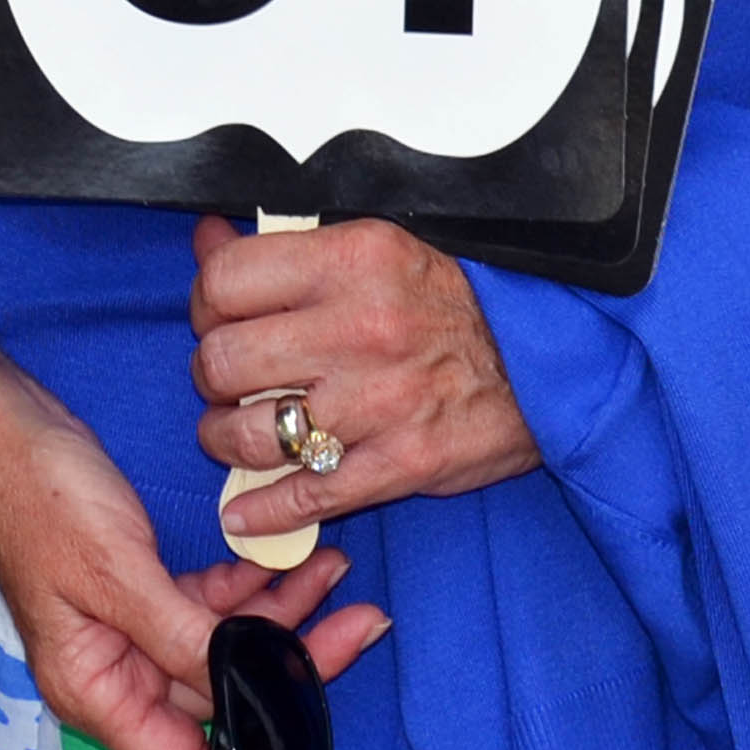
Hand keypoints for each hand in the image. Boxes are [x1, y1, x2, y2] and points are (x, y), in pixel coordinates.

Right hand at [0, 394, 381, 749]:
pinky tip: (292, 556)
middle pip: (220, 696)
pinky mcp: (143, 585)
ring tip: (337, 569)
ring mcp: (132, 629)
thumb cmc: (40, 497)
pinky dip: (252, 582)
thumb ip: (184, 636)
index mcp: (96, 691)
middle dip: (293, 661)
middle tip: (362, 621)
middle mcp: (116, 673)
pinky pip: (211, 602)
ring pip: (225, 644)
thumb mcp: (116, 571)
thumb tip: (248, 688)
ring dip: (282, 613)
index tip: (319, 720)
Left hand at [187, 214, 542, 542]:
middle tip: (226, 380)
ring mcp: (381, 401)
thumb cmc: (453, 305)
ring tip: (235, 435)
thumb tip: (207, 238)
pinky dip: (263, 512)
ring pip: (253, 435)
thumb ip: (285, 249)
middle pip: (225, 361)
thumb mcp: (375, 251)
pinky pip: (304, 497)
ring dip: (226, 442)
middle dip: (211, 376)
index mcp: (356, 260)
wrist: (545, 364)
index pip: (227, 279)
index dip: (205, 303)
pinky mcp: (401, 463)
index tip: (216, 317)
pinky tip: (247, 510)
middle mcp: (364, 327)